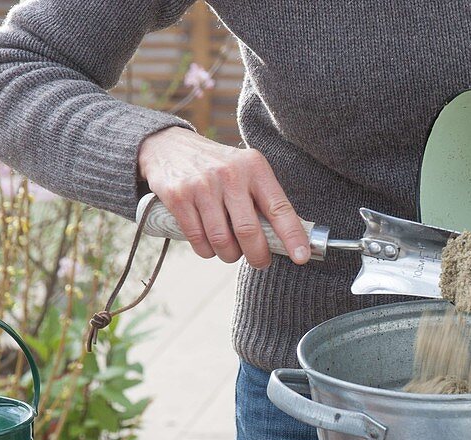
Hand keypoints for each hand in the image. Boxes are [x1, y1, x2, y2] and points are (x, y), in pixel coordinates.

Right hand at [138, 126, 309, 267]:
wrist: (169, 146)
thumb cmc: (218, 168)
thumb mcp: (246, 171)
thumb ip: (264, 200)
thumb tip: (289, 239)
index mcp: (254, 168)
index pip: (279, 208)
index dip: (292, 236)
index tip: (302, 257)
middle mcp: (230, 174)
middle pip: (249, 232)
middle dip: (257, 256)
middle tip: (260, 261)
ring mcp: (202, 185)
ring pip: (222, 241)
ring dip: (229, 255)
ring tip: (231, 250)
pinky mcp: (179, 197)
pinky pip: (198, 240)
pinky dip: (207, 251)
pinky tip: (209, 245)